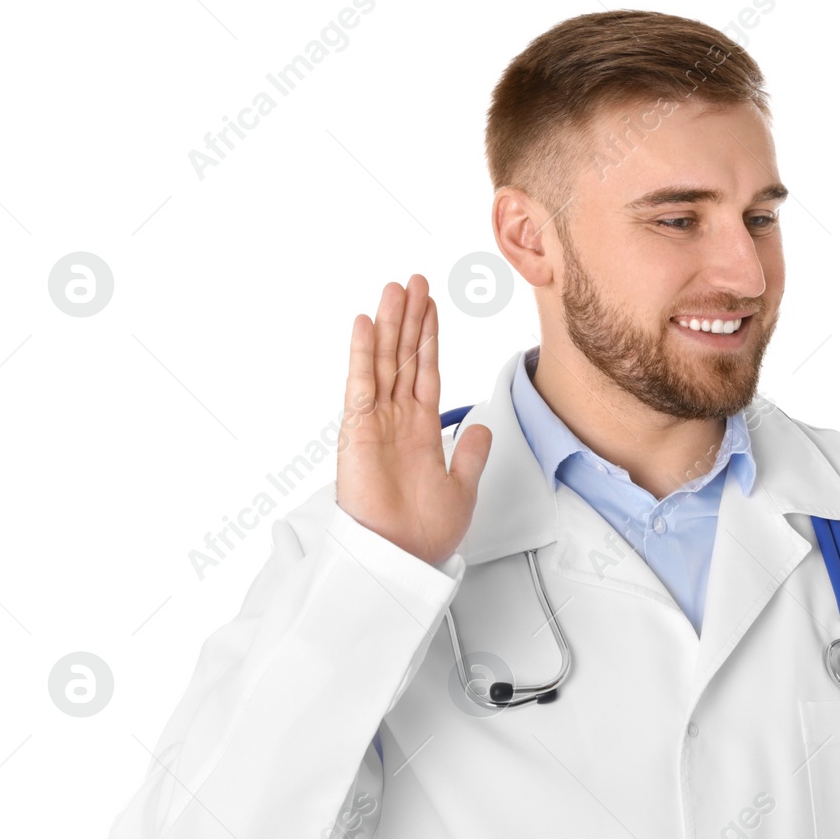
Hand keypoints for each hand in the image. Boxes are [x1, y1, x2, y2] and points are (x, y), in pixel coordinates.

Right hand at [336, 275, 491, 564]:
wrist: (402, 556)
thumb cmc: (423, 531)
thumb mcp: (462, 486)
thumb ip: (470, 453)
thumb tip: (481, 426)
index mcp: (421, 429)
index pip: (426, 371)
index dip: (429, 338)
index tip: (431, 307)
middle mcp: (397, 419)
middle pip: (404, 357)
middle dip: (409, 319)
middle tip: (413, 282)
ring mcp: (376, 422)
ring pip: (383, 361)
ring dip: (388, 324)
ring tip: (394, 289)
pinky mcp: (358, 430)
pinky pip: (361, 384)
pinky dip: (362, 353)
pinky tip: (364, 324)